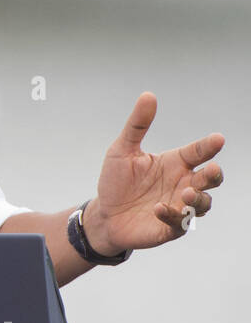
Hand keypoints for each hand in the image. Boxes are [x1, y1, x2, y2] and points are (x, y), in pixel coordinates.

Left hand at [84, 92, 223, 255]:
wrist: (104, 214)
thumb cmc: (116, 181)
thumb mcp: (122, 150)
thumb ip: (137, 125)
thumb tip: (148, 95)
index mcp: (176, 163)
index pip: (199, 152)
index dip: (209, 146)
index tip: (218, 139)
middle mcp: (183, 184)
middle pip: (209, 179)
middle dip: (213, 175)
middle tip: (210, 170)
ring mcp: (179, 206)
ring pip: (202, 204)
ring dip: (197, 199)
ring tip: (185, 193)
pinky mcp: (170, 228)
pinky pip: (179, 224)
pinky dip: (173, 216)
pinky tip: (159, 208)